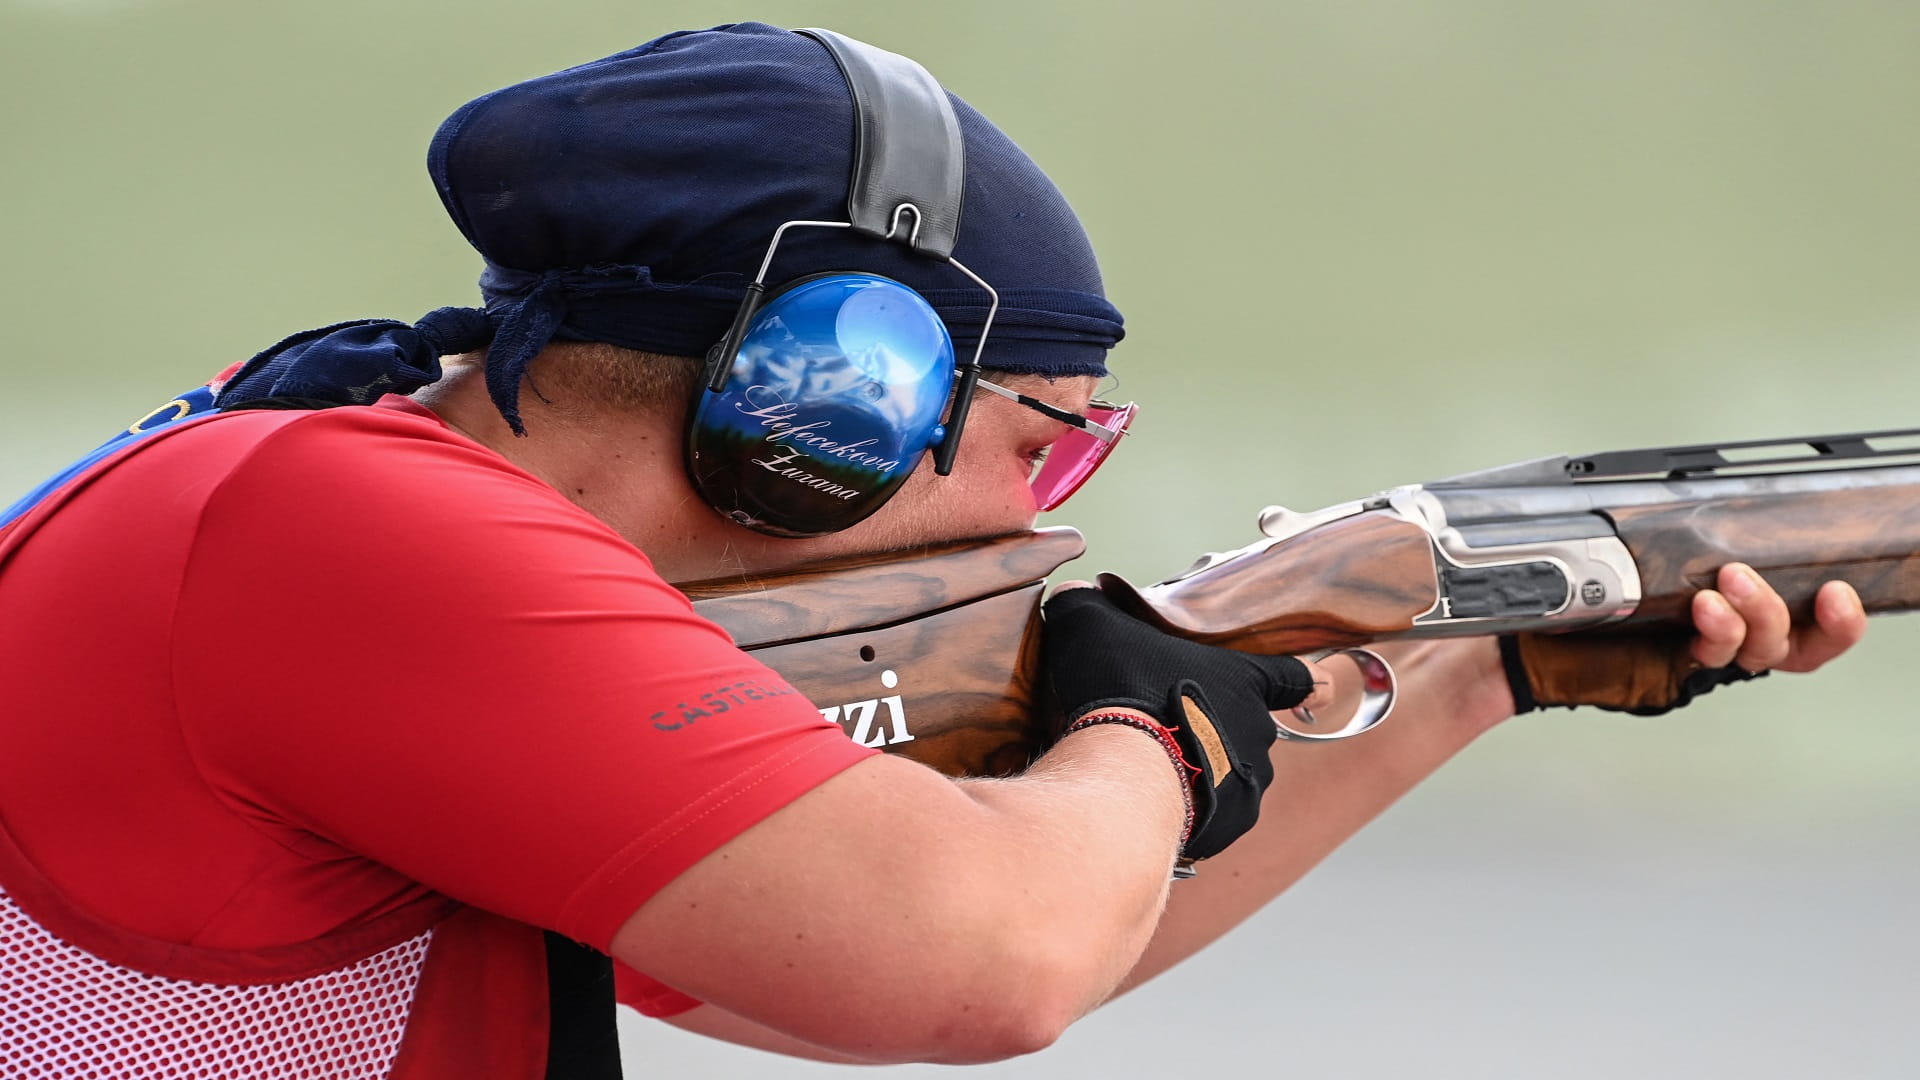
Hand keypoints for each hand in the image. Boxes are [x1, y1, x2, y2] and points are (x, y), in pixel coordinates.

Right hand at [1040, 584, 1334, 859]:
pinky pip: (1208, 823)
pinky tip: (1144, 809)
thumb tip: (1072, 593)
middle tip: (1165, 731)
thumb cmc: (1121, 686)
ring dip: (1198, 777)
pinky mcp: (1224, 830)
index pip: (1293, 676)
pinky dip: (1184, 818)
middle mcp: (1258, 735)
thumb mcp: (1091, 622)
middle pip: (1249, 733)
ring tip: (1148, 775)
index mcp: (1245, 682)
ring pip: (1229, 781)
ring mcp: (1246, 787)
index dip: (1305, 680)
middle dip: (1214, 733)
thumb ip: (1084, 604)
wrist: (1123, 770)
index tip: (1320, 687)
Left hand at [1504, 564, 1867, 714]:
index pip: (1802, 614)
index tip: (1841, 589)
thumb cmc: (1573, 587)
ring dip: (1757, 615)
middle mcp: (1724, 636)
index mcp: (1730, 604)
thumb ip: (1671, 532)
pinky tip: (1704, 611)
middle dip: (1807, 615)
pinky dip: (1717, 634)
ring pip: (1760, 652)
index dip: (1836, 615)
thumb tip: (1702, 488)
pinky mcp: (1670, 676)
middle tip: (1781, 580)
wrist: (1521, 635)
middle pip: (1795, 641)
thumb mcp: (1632, 549)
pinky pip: (1709, 662)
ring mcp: (1699, 659)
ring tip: (1725, 587)